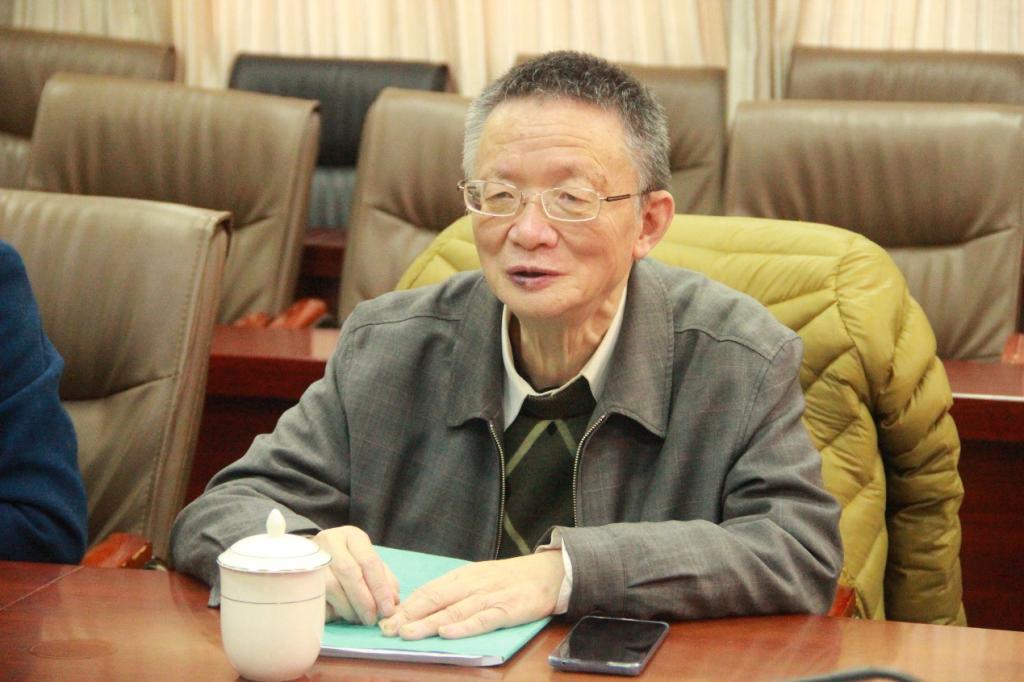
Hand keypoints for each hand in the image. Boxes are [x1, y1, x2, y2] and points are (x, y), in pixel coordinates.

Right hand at [313, 526, 399, 624]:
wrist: (313, 555)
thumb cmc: (348, 560)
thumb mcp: (368, 563)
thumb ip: (384, 579)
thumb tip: (392, 601)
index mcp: (351, 536)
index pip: (369, 561)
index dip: (380, 588)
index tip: (388, 609)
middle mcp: (330, 541)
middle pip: (349, 572)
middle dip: (363, 600)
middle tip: (371, 619)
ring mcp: (312, 557)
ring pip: (330, 585)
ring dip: (347, 607)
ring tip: (357, 619)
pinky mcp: (299, 574)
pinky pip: (316, 596)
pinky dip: (331, 609)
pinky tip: (340, 616)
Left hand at [378, 550, 563, 639]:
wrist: (548, 573)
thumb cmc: (510, 579)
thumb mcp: (479, 578)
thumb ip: (454, 592)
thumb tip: (422, 608)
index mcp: (463, 576)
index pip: (429, 590)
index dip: (406, 606)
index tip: (385, 619)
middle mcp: (473, 584)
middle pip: (436, 599)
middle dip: (409, 616)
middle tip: (388, 630)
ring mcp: (490, 597)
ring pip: (454, 610)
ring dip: (428, 623)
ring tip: (408, 633)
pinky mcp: (508, 609)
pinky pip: (483, 619)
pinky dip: (464, 626)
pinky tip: (448, 632)